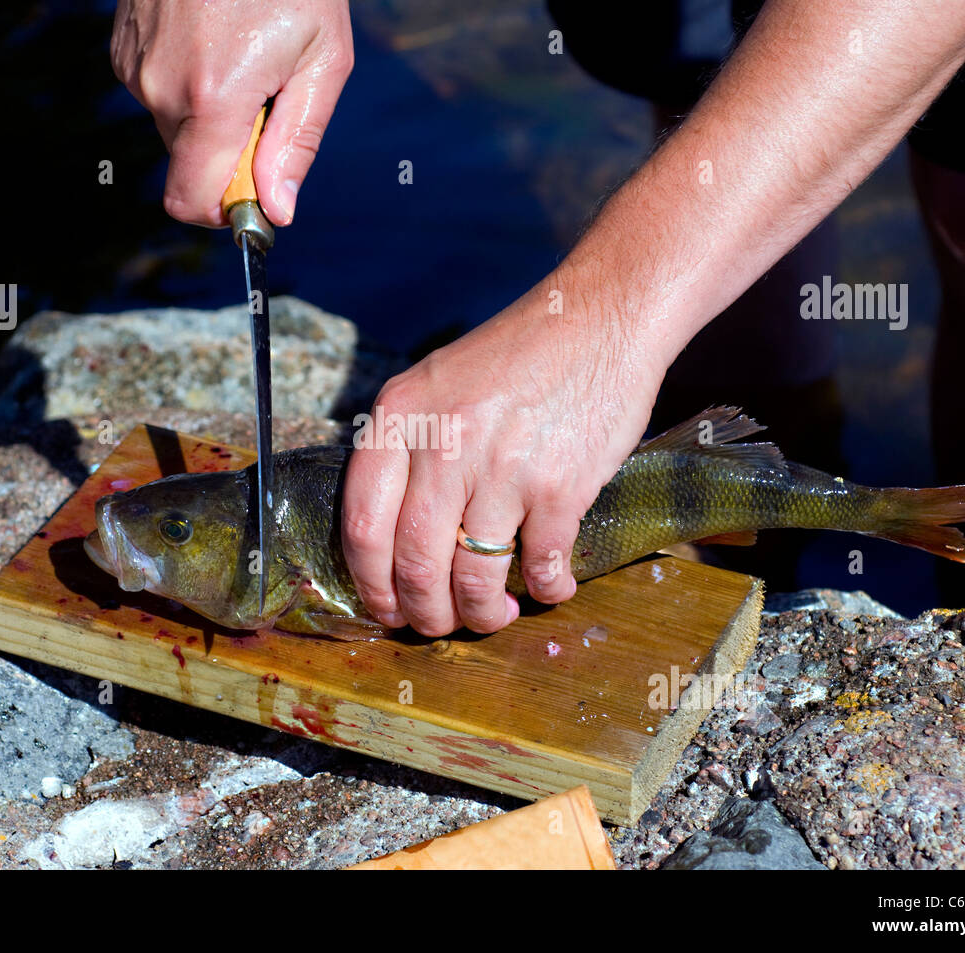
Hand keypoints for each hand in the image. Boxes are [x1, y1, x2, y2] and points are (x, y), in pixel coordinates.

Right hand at [111, 0, 353, 226]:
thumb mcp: (323, 61)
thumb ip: (296, 143)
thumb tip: (277, 210)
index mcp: (213, 98)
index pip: (190, 200)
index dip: (222, 212)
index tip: (253, 196)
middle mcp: (160, 88)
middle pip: (189, 166)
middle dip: (229, 152)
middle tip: (266, 97)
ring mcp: (134, 64)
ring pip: (175, 128)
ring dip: (210, 113)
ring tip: (241, 54)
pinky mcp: (123, 46)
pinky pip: (157, 92)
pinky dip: (188, 82)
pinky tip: (213, 38)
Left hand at [340, 269, 665, 636]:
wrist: (602, 316)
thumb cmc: (520, 354)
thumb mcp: (438, 381)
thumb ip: (408, 446)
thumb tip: (391, 537)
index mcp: (402, 415)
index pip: (362, 522)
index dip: (370, 582)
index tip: (386, 607)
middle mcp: (443, 443)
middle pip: (415, 562)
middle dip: (426, 612)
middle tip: (439, 625)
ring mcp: (502, 467)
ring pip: (475, 575)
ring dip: (483, 613)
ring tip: (494, 614)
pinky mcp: (560, 486)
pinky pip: (542, 564)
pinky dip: (547, 590)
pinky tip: (550, 589)